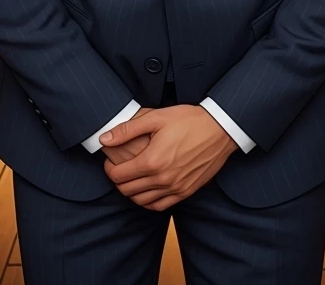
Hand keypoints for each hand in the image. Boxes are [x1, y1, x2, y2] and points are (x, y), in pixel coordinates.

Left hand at [101, 105, 237, 210]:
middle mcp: (162, 179)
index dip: (109, 169)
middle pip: (127, 190)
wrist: (220, 129)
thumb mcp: (156, 117)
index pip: (118, 176)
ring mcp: (175, 188)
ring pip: (142, 201)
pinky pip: (160, 206)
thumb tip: (104, 139)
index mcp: (151, 161)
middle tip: (118, 168)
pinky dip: (148, 202)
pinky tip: (148, 189)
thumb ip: (127, 129)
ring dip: (131, 192)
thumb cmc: (188, 120)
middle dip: (118, 180)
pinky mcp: (186, 192)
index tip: (109, 161)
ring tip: (131, 178)